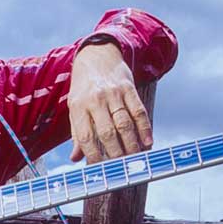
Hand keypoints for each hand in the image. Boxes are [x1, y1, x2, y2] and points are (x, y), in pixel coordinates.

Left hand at [67, 42, 152, 162]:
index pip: (85, 136)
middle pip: (107, 132)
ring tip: (136, 158)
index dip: (93, 155)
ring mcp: (113, 93)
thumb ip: (77, 133)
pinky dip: (144, 128)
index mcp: (78, 106)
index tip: (100, 169)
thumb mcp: (75, 106)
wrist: (96, 55)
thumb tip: (76, 158)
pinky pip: (138, 111)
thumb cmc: (84, 87)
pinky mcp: (128, 88)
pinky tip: (148, 142)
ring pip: (125, 123)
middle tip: (122, 168)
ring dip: (132, 144)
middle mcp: (95, 100)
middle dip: (116, 153)